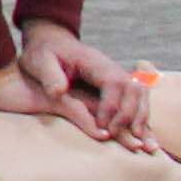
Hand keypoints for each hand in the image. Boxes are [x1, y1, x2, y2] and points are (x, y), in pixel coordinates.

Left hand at [4, 22, 152, 143]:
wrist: (51, 41)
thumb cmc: (43, 52)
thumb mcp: (39, 60)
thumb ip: (49, 76)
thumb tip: (59, 92)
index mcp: (94, 62)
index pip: (113, 83)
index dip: (111, 106)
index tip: (101, 127)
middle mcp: (111, 68)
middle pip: (134, 89)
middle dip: (129, 114)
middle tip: (116, 135)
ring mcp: (117, 75)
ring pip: (141, 94)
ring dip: (141, 116)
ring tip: (136, 139)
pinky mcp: (117, 85)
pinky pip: (138, 99)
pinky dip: (141, 116)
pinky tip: (138, 134)